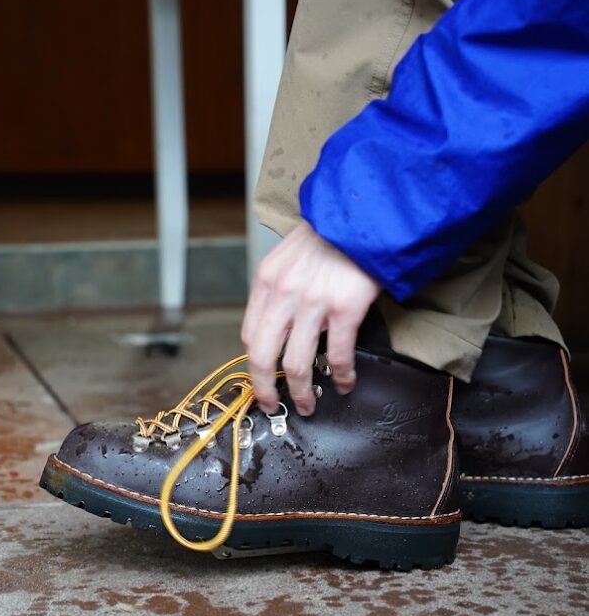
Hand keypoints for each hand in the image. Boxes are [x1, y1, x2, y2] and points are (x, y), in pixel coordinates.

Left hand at [241, 222, 381, 415]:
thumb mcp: (292, 253)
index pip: (250, 334)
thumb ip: (283, 286)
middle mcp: (284, 292)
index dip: (254, 364)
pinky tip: (343, 383)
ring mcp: (313, 302)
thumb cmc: (334, 231)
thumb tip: (284, 323)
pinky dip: (339, 376)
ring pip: (297, 364)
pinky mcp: (345, 308)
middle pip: (262, 356)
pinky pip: (337, 355)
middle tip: (272, 406)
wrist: (366, 209)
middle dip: (264, 389)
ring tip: (308, 405)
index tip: (262, 379)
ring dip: (301, 393)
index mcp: (267, 280)